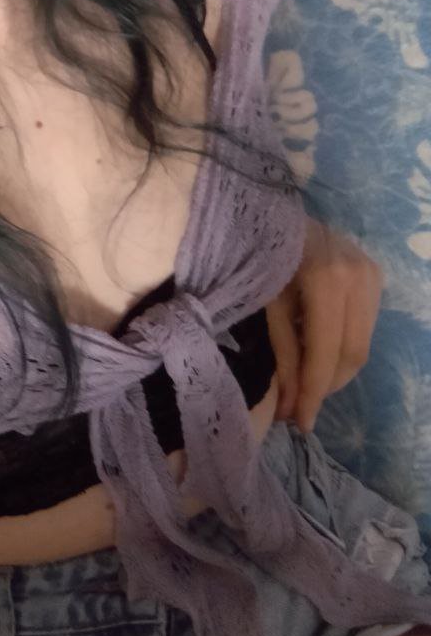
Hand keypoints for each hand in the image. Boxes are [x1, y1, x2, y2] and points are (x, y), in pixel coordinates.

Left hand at [264, 216, 383, 434]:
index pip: (327, 353)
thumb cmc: (259, 255)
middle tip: (301, 411)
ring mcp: (372, 273)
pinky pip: (364, 326)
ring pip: (363, 344)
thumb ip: (283, 354)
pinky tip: (318, 355)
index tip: (300, 423)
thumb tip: (292, 408)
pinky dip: (343, 348)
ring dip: (337, 372)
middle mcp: (359, 277)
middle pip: (353, 354)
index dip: (314, 392)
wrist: (274, 212)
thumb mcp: (266, 306)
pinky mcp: (376, 273)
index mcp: (327, 281)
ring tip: (308, 387)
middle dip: (326, 387)